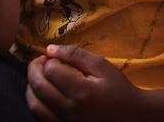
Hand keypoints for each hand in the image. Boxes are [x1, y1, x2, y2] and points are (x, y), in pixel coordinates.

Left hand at [26, 45, 143, 121]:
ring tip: (38, 76)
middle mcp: (70, 111)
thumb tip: (49, 49)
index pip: (51, 71)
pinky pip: (40, 118)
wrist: (132, 118)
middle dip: (33, 70)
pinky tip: (43, 93)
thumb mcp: (101, 66)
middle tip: (39, 61)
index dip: (49, 60)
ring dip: (31, 88)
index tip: (54, 57)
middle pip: (38, 88)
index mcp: (81, 92)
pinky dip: (36, 103)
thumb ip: (75, 55)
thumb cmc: (118, 89)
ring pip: (35, 106)